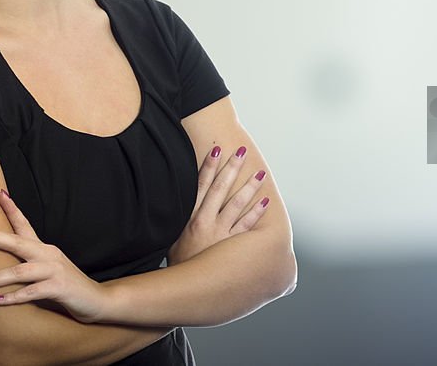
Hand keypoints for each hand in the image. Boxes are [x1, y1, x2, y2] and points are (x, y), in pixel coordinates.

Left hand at [0, 190, 108, 323]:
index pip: (26, 224)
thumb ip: (29, 267)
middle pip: (18, 242)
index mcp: (44, 249)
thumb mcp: (48, 271)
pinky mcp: (59, 287)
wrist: (97, 300)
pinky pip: (31, 292)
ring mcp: (55, 270)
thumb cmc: (67, 287)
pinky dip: (13, 297)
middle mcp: (49, 255)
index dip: (12, 209)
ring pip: (19, 271)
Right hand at [168, 145, 270, 264]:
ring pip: (237, 204)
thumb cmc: (178, 261)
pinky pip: (246, 227)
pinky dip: (256, 213)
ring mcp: (219, 234)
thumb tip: (184, 197)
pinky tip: (265, 202)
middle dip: (231, 168)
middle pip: (220, 188)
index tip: (217, 149)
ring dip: (249, 187)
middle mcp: (205, 222)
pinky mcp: (231, 248)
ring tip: (260, 174)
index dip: (209, 166)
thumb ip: (182, 216)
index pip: (200, 185)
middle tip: (241, 152)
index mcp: (189, 217)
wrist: (180, 288)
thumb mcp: (172, 236)